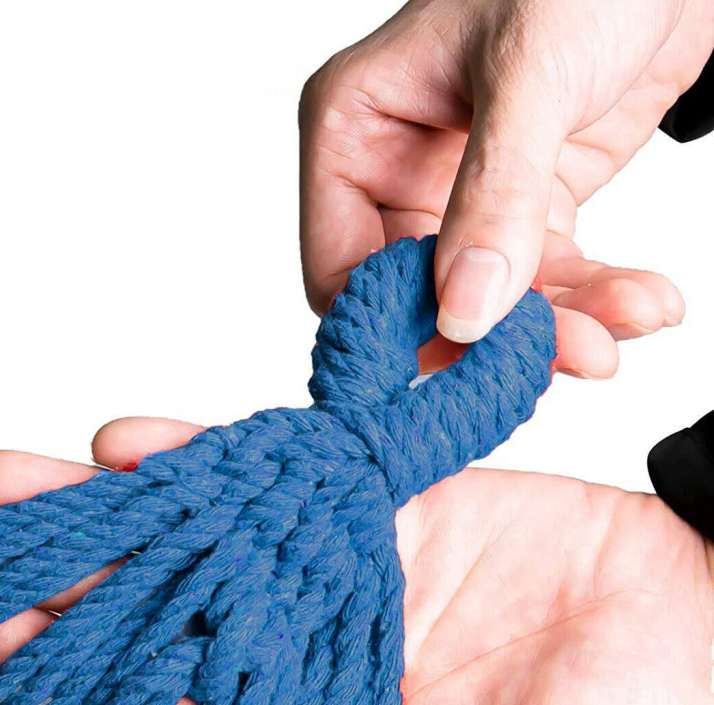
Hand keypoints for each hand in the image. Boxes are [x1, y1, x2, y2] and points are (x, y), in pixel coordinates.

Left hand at [0, 417, 713, 704]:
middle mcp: (308, 643)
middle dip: (56, 577)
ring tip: (0, 476)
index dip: (79, 677)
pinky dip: (204, 454)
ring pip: (194, 530)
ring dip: (101, 504)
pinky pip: (271, 468)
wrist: (701, 605)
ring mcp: (333, 559)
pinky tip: (124, 438)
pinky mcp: (371, 492)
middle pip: (158, 610)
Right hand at [301, 0, 713, 373]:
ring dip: (563, 323)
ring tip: (628, 322)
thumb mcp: (527, 71)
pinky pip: (550, 280)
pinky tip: (642, 300)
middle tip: (573, 351)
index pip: (342, 270)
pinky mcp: (527, 210)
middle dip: (499, 334)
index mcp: (354, 136)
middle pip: (424, 301)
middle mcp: (396, 174)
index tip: (462, 352)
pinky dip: (596, 297)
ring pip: (493, 303)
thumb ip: (495, 194)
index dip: (395, 324)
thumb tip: (464, 312)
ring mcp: (461, 199)